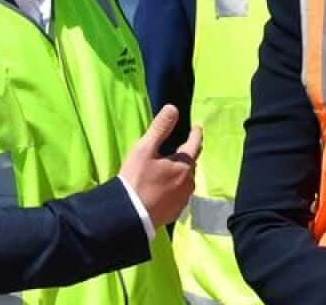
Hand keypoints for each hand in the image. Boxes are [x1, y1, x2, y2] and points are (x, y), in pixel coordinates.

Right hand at [118, 104, 201, 227]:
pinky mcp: (174, 212)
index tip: (197, 126)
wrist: (128, 216)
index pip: (193, 144)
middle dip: (188, 154)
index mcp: (184, 166)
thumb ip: (160, 128)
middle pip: (191, 164)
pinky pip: (178, 195)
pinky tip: (166, 189)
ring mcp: (182, 199)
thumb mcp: (144, 150)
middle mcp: (188, 183)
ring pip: (185, 180)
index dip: (195, 134)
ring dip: (181, 173)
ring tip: (173, 168)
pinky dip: (174, 188)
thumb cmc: (136, 180)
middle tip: (183, 147)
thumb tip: (173, 108)